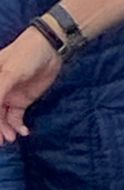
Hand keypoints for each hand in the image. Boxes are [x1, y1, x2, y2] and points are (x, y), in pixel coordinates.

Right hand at [0, 26, 63, 143]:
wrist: (51, 49)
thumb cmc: (25, 55)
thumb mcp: (9, 72)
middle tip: (0, 141)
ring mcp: (7, 96)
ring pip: (1, 118)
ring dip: (5, 129)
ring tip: (11, 138)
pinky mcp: (21, 101)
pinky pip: (15, 118)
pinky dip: (17, 126)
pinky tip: (22, 132)